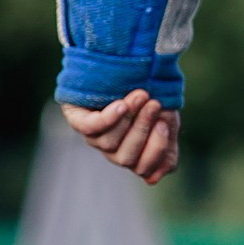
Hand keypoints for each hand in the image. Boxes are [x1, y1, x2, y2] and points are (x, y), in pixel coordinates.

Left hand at [60, 89, 180, 184]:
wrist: (127, 64)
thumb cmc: (150, 95)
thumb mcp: (166, 121)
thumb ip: (166, 148)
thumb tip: (151, 180)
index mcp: (134, 153)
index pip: (143, 168)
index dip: (155, 151)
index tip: (165, 124)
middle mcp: (111, 149)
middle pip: (125, 158)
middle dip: (143, 131)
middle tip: (155, 104)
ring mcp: (93, 136)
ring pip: (109, 143)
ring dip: (129, 119)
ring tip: (141, 95)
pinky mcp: (77, 118)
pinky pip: (90, 128)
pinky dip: (108, 119)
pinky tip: (121, 105)